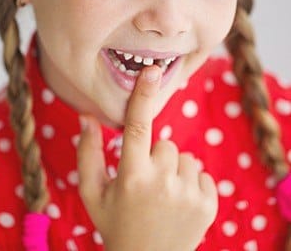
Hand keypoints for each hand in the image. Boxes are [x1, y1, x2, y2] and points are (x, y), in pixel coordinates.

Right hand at [77, 65, 217, 250]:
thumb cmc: (114, 223)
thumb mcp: (92, 192)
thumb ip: (87, 152)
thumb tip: (86, 117)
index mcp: (131, 176)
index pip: (137, 127)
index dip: (142, 96)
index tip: (150, 72)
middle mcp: (162, 182)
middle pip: (164, 143)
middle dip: (155, 155)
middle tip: (145, 181)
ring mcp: (188, 194)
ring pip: (184, 157)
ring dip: (173, 169)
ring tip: (162, 194)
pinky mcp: (208, 204)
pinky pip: (201, 172)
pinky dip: (190, 182)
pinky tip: (178, 202)